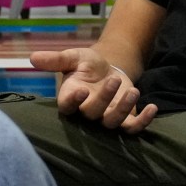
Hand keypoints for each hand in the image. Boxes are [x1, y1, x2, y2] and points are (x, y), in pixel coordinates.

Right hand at [30, 45, 155, 132]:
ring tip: (132, 90)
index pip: (67, 107)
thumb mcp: (74, 57)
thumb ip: (56, 59)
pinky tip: (153, 107)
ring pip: (111, 123)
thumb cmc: (87, 65)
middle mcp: (86, 112)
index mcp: (71, 97)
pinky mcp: (124, 120)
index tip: (81, 91)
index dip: (73, 102)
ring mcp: (106, 118)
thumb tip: (32, 57)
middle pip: (92, 114)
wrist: (108, 69)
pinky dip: (143, 122)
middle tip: (113, 80)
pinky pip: (132, 128)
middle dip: (104, 99)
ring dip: (123, 109)